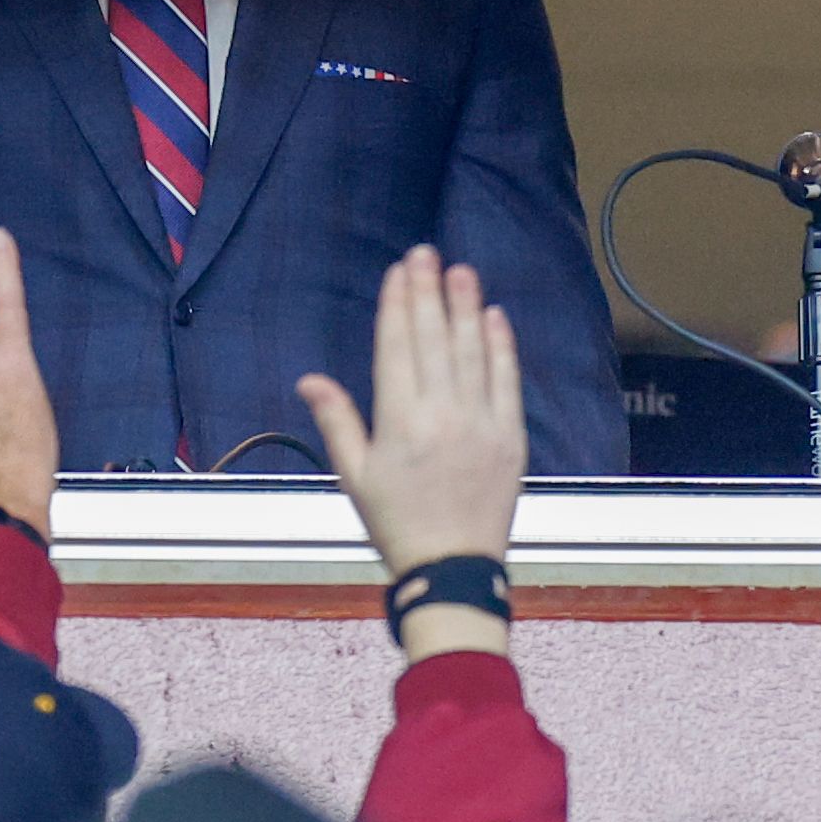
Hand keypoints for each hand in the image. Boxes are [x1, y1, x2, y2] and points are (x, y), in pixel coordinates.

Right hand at [306, 247, 523, 596]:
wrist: (452, 567)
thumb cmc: (396, 524)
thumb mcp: (355, 476)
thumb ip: (337, 421)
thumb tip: (310, 379)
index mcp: (398, 421)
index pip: (397, 346)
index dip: (398, 304)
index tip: (400, 271)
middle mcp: (441, 414)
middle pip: (434, 338)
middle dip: (429, 291)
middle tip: (427, 253)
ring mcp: (480, 423)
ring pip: (472, 351)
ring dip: (466, 307)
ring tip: (461, 271)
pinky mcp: (510, 436)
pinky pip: (506, 380)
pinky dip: (501, 346)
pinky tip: (494, 316)